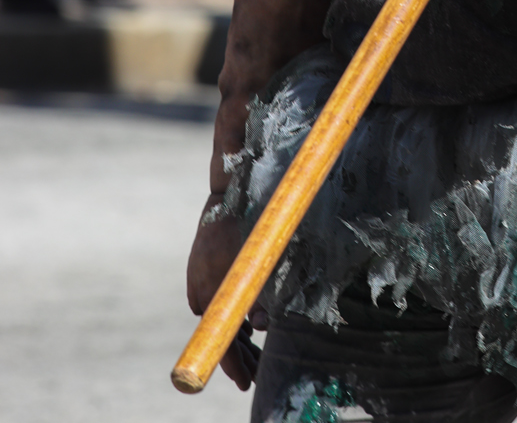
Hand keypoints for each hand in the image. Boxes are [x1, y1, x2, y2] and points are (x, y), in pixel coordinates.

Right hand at [186, 199, 262, 389]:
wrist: (231, 188)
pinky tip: (247, 323)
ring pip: (220, 318)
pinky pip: (216, 301)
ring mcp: (201, 279)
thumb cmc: (250, 222)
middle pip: (221, 334)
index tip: (245, 383)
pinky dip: (231, 316)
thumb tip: (259, 324)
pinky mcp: (204, 269)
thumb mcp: (261, 261)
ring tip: (254, 355)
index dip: (234, 366)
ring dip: (236, 338)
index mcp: (212, 293)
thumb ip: (260, 294)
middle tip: (257, 374)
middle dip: (238, 357)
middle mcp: (202, 290)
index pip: (222, 342)